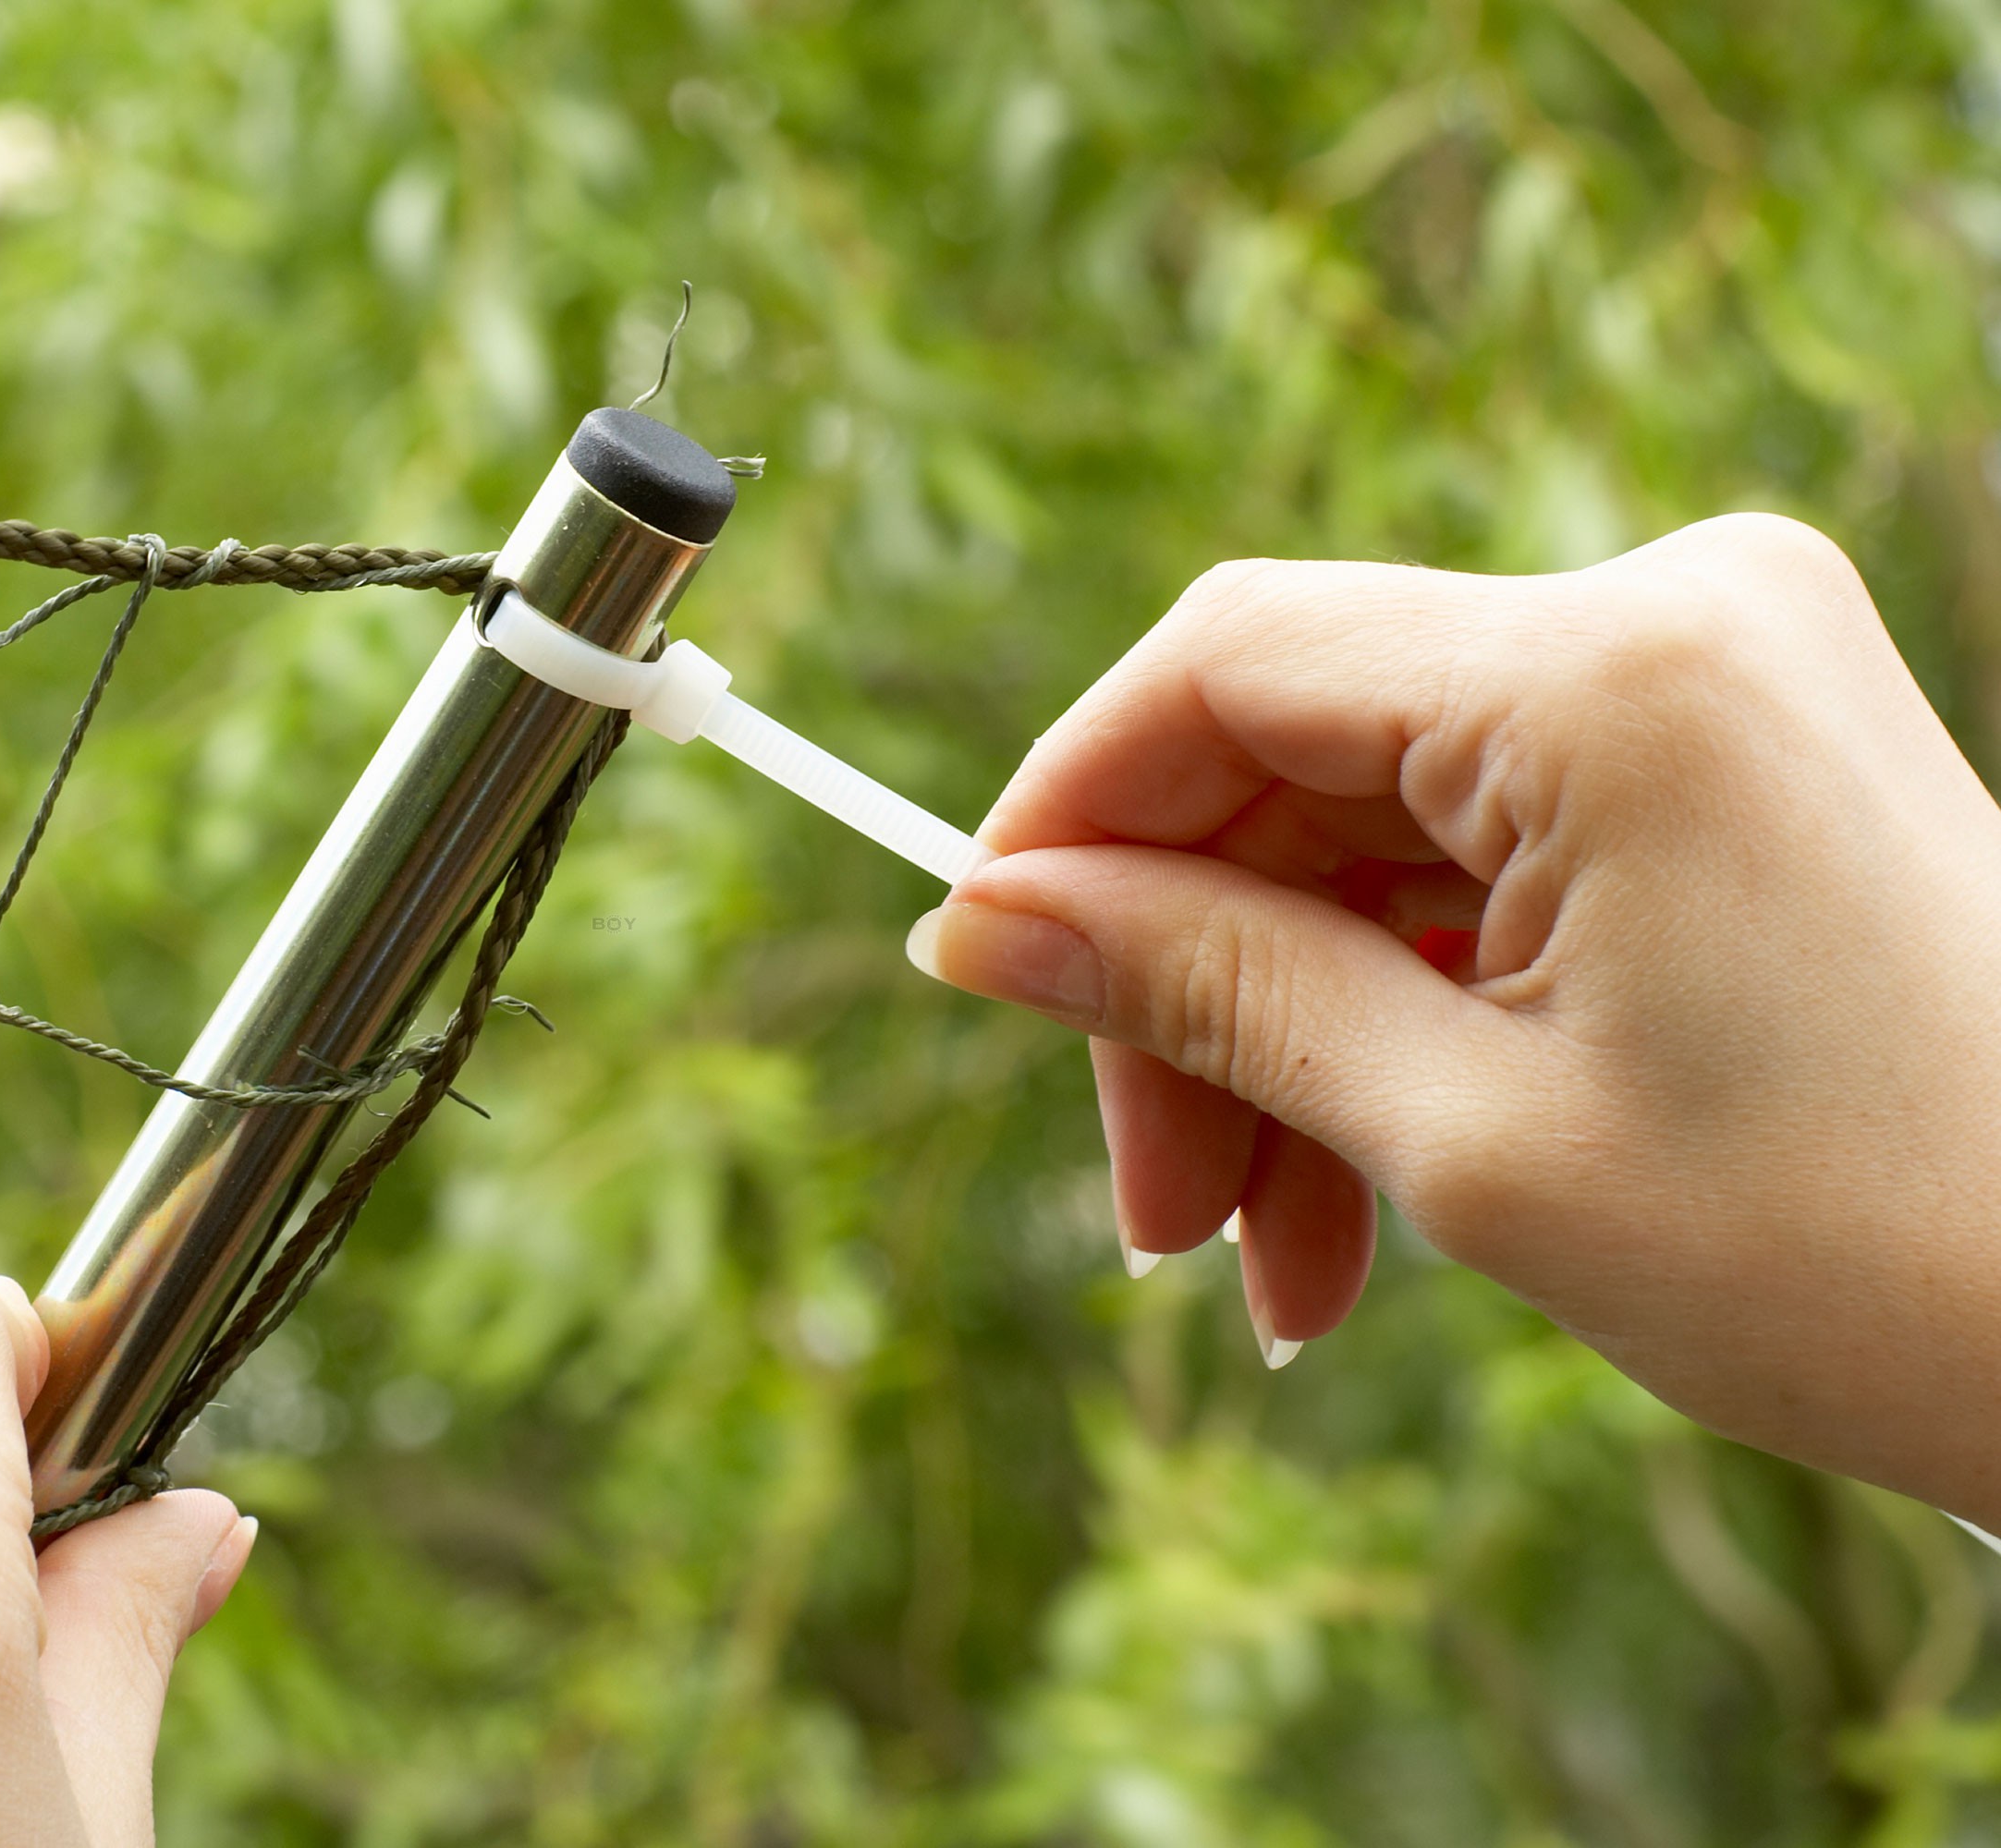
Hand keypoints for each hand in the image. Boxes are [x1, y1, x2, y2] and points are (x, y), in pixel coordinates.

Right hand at [907, 514, 2000, 1525]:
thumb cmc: (1865, 1258)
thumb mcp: (1471, 1138)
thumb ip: (1205, 992)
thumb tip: (983, 922)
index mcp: (1610, 674)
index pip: (1226, 661)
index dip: (1068, 814)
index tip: (982, 965)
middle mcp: (1670, 617)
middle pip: (1296, 759)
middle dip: (1197, 990)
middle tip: (1162, 1213)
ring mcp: (1719, 674)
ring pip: (1380, 828)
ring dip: (1296, 1032)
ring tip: (1276, 1267)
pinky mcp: (1742, 750)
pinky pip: (1491, 850)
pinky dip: (1408, 1005)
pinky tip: (1365, 1191)